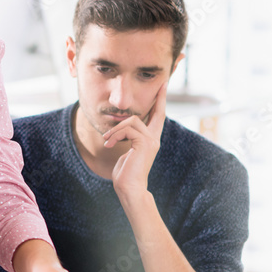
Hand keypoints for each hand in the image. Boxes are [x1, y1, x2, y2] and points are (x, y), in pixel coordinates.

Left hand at [103, 82, 165, 200]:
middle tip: (162, 84)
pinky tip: (109, 144)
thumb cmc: (124, 173)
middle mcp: (154, 138)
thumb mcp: (125, 152)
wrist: (129, 187)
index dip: (160, 102)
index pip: (157, 117)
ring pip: (131, 120)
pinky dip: (115, 135)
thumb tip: (121, 131)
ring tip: (106, 140)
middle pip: (158, 112)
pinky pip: (127, 129)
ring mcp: (151, 140)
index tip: (164, 87)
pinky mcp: (145, 143)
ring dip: (114, 129)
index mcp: (150, 140)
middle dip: (160, 98)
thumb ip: (127, 140)